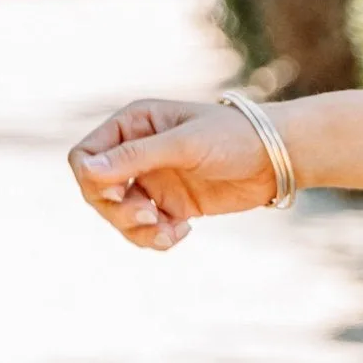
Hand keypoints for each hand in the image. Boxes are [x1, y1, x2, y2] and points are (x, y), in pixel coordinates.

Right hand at [68, 98, 279, 249]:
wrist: (277, 159)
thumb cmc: (233, 137)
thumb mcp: (184, 144)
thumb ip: (135, 157)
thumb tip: (86, 171)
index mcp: (132, 125)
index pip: (85, 156)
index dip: (93, 180)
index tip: (123, 192)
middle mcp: (136, 152)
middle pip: (96, 191)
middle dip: (118, 210)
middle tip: (149, 216)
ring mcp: (152, 180)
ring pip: (119, 215)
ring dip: (137, 230)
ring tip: (170, 231)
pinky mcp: (171, 205)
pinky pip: (147, 230)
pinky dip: (158, 238)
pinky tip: (184, 232)